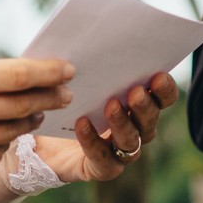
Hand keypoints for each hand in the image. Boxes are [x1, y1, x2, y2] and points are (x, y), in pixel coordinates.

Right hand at [0, 57, 73, 189]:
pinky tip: (6, 135)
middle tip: (65, 93)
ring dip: (29, 121)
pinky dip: (4, 144)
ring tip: (36, 112)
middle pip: (20, 105)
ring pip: (11, 133)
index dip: (47, 72)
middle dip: (48, 97)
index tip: (68, 69)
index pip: (14, 74)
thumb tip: (22, 77)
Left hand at [39, 72, 179, 182]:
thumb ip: (89, 61)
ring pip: (131, 141)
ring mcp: (119, 151)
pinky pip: (103, 160)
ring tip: (110, 105)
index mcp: (137, 105)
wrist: (38, 134)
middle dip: (145, 105)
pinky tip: (82, 124)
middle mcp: (135, 129)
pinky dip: (93, 142)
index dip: (165, 89)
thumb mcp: (75, 76)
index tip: (159, 74)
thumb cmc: (62, 98)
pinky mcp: (100, 168)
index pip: (162, 98)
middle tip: (135, 91)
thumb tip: (90, 34)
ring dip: (123, 123)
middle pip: (150, 120)